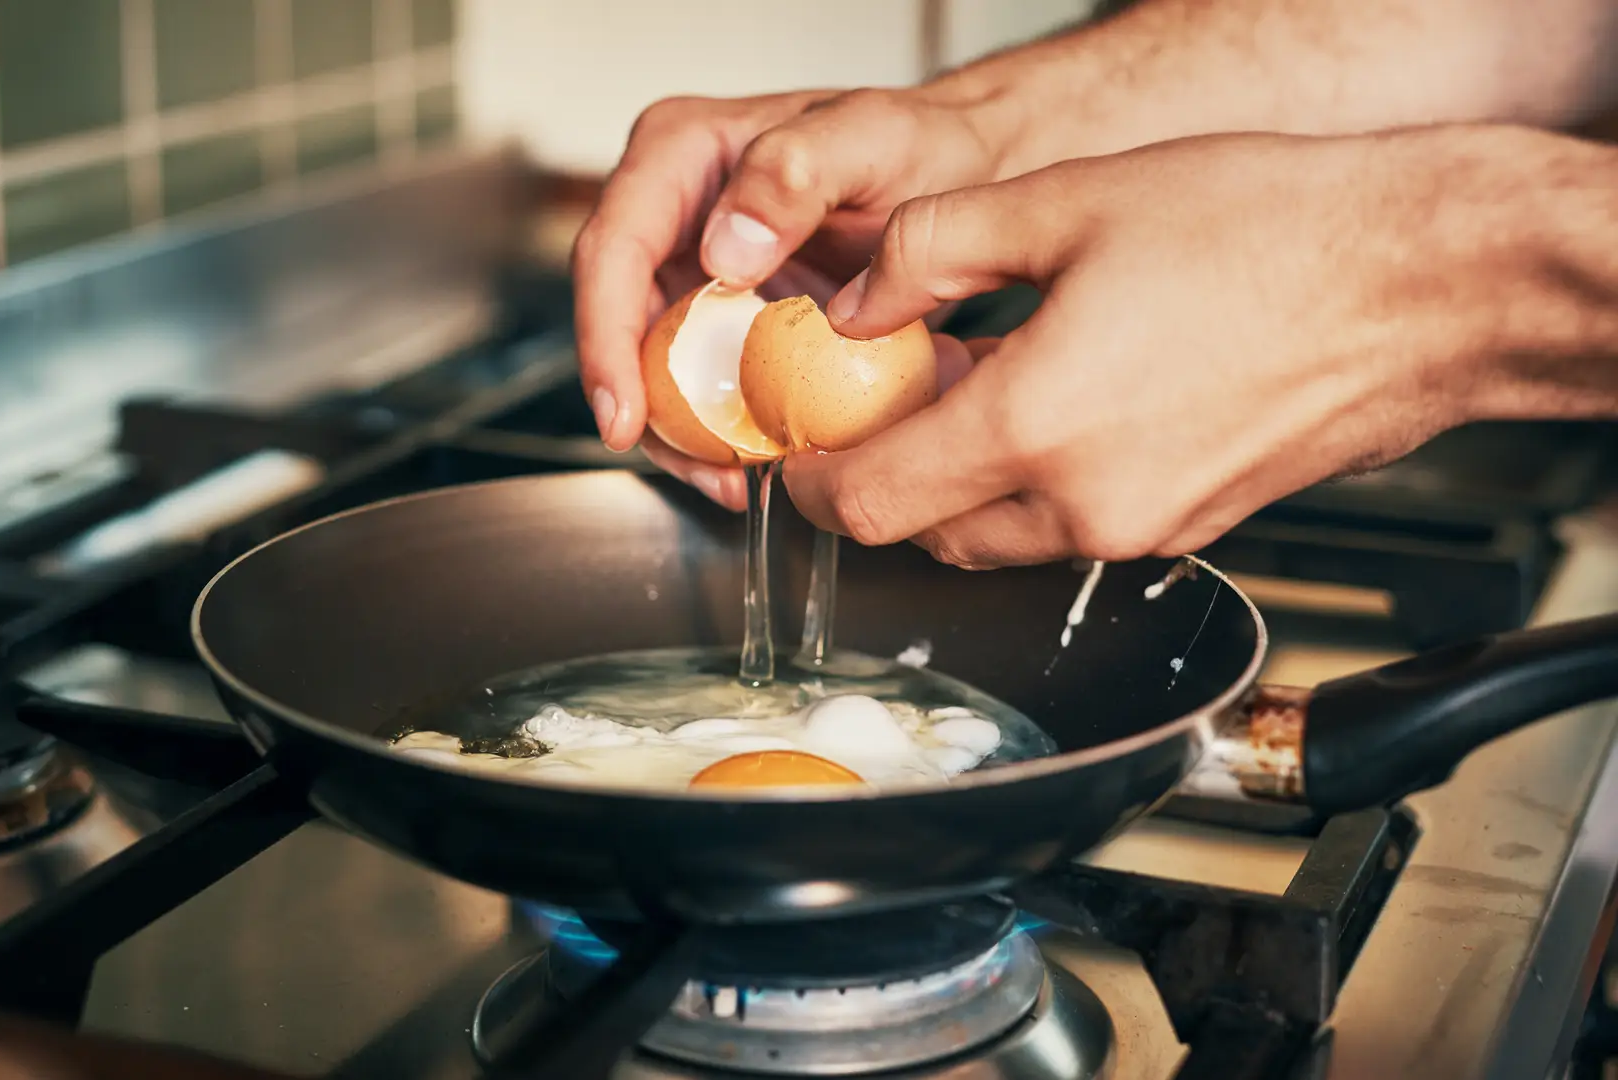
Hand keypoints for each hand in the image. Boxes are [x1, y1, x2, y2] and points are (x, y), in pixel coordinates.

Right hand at [571, 86, 1011, 508]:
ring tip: (736, 480)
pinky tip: (761, 461)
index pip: (613, 249)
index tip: (625, 416)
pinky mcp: (730, 316)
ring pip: (654, 363)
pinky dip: (724, 429)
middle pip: (620, 320)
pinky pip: (704, 380)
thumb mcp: (872, 140)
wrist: (970, 170)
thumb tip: (722, 253)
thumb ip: (793, 173)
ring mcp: (697, 266)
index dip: (606, 340)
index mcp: (681, 154)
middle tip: (700, 469)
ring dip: (685, 434)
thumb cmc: (926, 142)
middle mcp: (674, 210)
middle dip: (644, 407)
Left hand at [785, 126, 1617, 564]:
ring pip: (996, 539)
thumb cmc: (1272, 231)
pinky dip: (1034, 486)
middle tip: (882, 403)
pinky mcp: (1190, 527)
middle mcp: (1085, 504)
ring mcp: (1144, 528)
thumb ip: (930, 253)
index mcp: (1036, 427)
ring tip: (974, 390)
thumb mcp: (1066, 204)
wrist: (1423, 281)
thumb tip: (858, 301)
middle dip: (884, 479)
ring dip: (959, 484)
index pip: (868, 503)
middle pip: (924, 534)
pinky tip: (1055, 405)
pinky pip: (1071, 529)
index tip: (800, 449)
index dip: (813, 482)